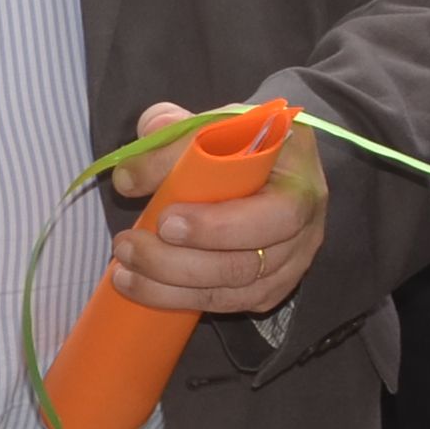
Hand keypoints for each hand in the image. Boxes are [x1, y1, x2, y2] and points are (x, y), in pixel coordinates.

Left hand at [100, 99, 328, 320]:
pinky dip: (182, 300)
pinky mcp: (271, 286)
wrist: (261, 158)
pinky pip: (229, 304)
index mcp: (300, 178)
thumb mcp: (207, 124)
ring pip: (234, 292)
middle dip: (178, 263)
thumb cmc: (239, 138)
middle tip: (128, 247)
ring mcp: (292, 262)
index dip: (219, 225)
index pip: (274, 212)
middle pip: (248, 263)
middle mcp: (306, 227)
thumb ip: (168, 138)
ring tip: (123, 272)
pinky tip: (146, 288)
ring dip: (171, 288)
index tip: (165, 220)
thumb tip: (128, 179)